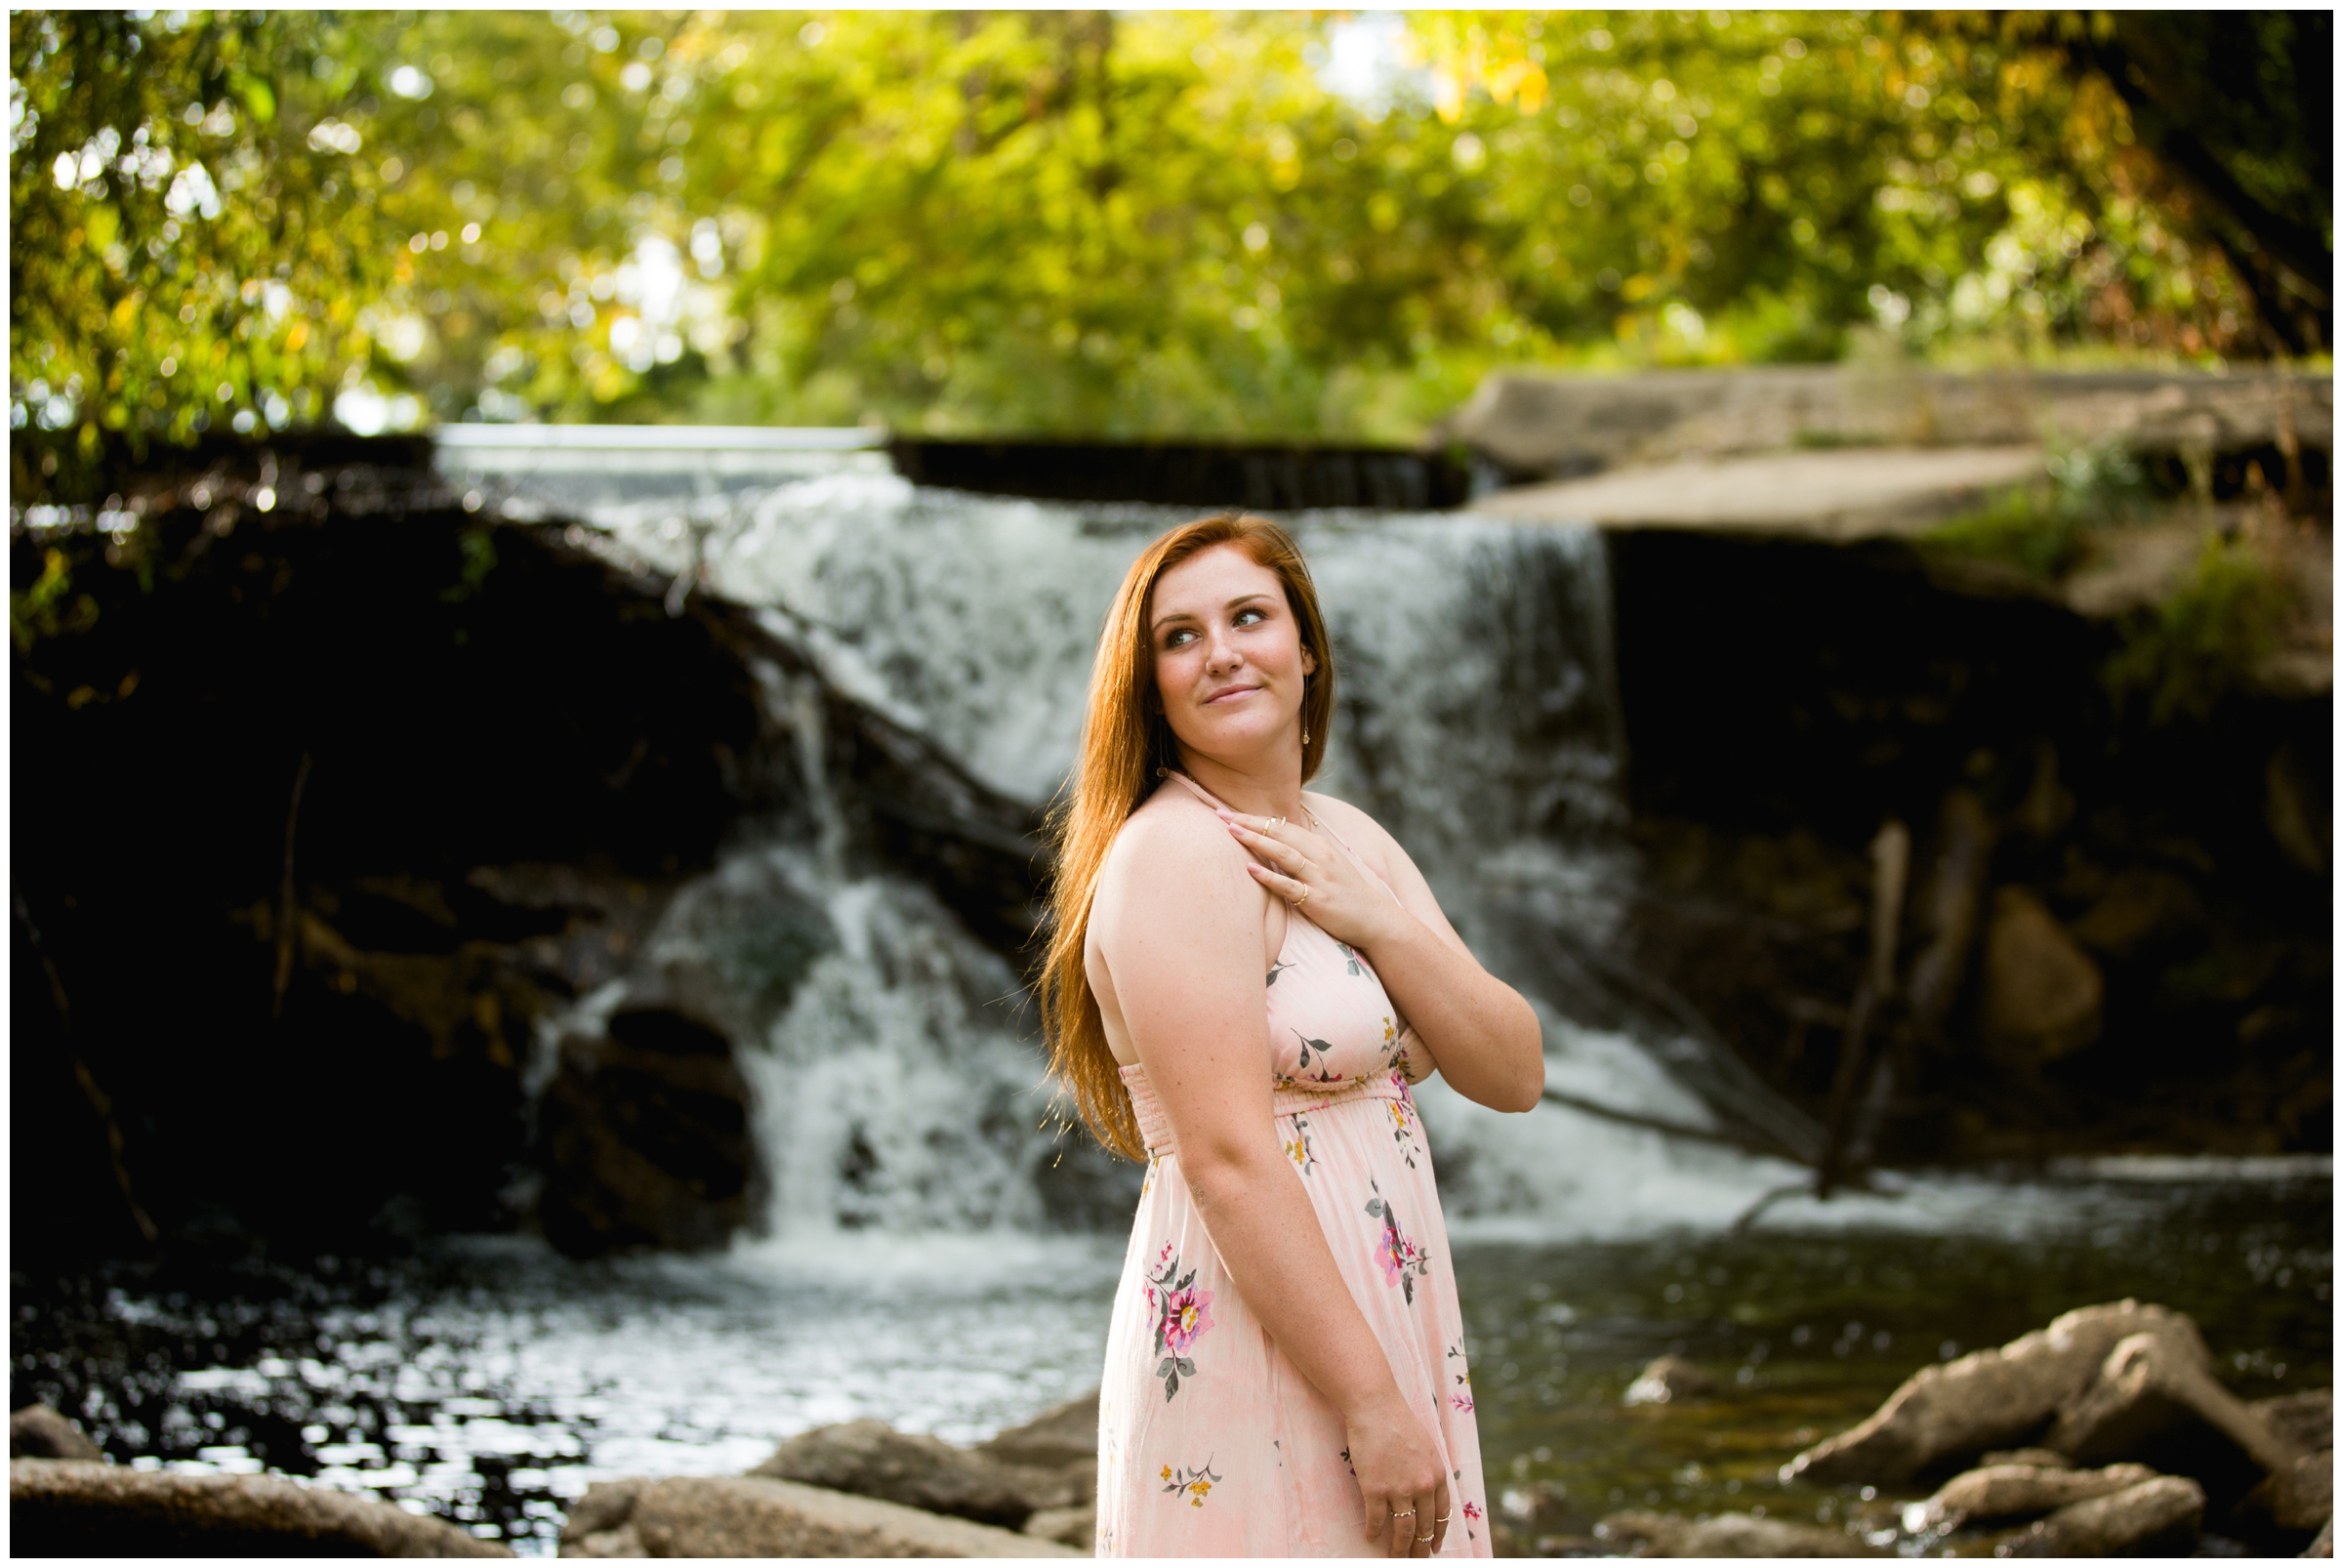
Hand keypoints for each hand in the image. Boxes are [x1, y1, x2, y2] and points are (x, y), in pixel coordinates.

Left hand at [1218, 810, 1407, 955]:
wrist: (1375, 919)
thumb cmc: (1346, 893)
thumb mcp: (1327, 864)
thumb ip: (1304, 852)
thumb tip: (1276, 839)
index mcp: (1319, 845)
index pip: (1281, 825)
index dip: (1254, 818)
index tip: (1228, 812)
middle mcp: (1319, 856)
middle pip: (1279, 833)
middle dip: (1248, 823)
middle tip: (1220, 815)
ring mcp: (1319, 877)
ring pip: (1283, 854)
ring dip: (1256, 841)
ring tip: (1231, 832)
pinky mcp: (1318, 900)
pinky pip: (1289, 886)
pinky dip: (1269, 877)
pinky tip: (1250, 870)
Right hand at [1344, 1392, 1449, 1557]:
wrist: (1376, 1407)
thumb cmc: (1399, 1421)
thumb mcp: (1427, 1447)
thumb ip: (1429, 1471)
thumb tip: (1427, 1491)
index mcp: (1438, 1476)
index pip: (1442, 1516)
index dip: (1438, 1534)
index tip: (1433, 1546)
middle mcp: (1423, 1487)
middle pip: (1423, 1528)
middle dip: (1419, 1548)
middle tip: (1415, 1560)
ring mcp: (1399, 1490)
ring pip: (1403, 1531)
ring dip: (1399, 1549)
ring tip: (1394, 1558)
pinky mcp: (1375, 1490)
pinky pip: (1376, 1520)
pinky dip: (1373, 1531)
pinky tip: (1370, 1536)